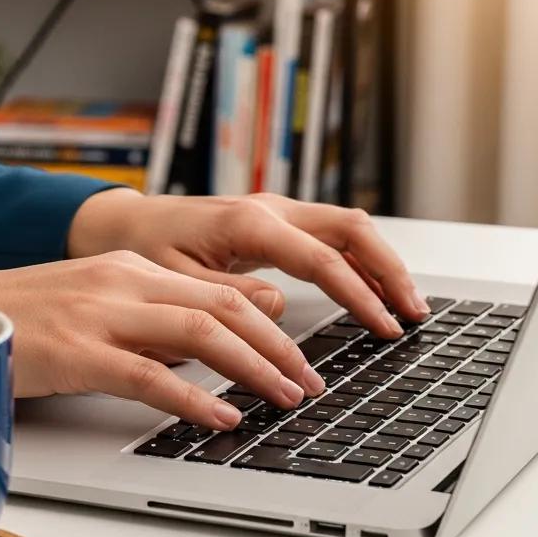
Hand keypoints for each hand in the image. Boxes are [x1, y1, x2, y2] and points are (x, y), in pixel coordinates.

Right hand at [0, 251, 323, 429]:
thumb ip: (156, 311)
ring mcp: (99, 313)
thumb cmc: (23, 318)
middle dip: (277, 345)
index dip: (270, 323)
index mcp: (130, 268)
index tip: (299, 355)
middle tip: (310, 381)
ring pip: (199, 332)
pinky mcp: (75, 352)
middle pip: (222, 306)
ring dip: (252, 367)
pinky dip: (192, 397)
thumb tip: (219, 330)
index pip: (219, 289)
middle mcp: (122, 281)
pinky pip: (147, 376)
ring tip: (286, 397)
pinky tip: (222, 417)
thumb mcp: (98, 302)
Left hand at [68, 190, 427, 338]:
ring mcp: (274, 212)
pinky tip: (368, 286)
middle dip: (389, 269)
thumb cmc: (143, 251)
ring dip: (379, 262)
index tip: (384, 327)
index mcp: (249, 224)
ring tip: (404, 303)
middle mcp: (269, 209)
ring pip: (345, 227)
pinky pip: (327, 235)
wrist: (123, 225)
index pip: (323, 258)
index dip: (360, 295)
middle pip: (350, 229)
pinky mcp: (271, 223)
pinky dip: (356, 259)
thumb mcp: (176, 282)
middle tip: (413, 313)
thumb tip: (278, 310)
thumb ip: (228, 298)